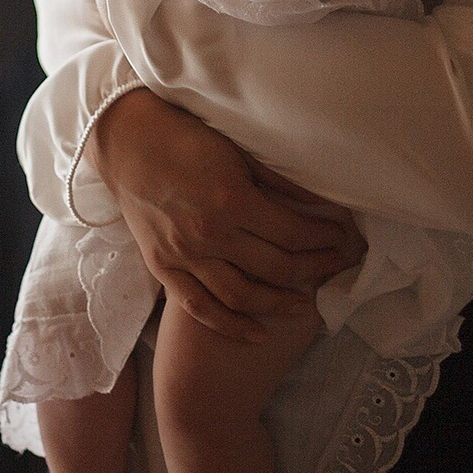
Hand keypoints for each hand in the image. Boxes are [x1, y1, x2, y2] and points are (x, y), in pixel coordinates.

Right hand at [92, 90, 356, 342]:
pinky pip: (200, 306)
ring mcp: (183, 255)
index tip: (346, 239)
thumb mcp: (237, 151)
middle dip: (316, 269)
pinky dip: (231, 325)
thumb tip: (320, 203)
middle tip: (338, 267)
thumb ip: (278, 182)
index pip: (294, 233)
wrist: (126, 143)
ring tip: (307, 303)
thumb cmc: (185, 138)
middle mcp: (209, 234)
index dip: (326, 239)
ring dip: (281, 303)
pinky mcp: (163, 266)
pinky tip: (257, 333)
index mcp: (231, 200)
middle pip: (276, 268)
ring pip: (243, 295)